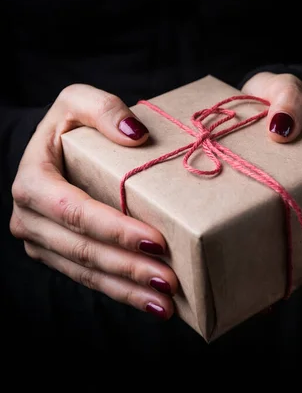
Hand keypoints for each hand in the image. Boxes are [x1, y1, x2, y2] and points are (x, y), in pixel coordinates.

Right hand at [10, 84, 177, 319]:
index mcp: (33, 182)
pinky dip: (119, 292)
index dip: (115, 229)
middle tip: (169, 279)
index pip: (76, 212)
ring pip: (87, 272)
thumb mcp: (78, 101)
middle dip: (127, 267)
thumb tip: (135, 135)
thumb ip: (104, 109)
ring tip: (166, 303)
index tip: (154, 241)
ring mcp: (41, 242)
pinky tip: (149, 302)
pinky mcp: (55, 255)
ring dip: (126, 288)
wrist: (49, 149)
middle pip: (83, 250)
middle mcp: (30, 219)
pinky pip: (88, 278)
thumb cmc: (67, 124)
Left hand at [242, 71, 301, 298]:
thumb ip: (288, 97)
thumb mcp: (280, 88)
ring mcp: (295, 217)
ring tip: (284, 297)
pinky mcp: (265, 227)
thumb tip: (283, 130)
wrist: (234, 111)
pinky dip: (270, 284)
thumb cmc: (268, 99)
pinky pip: (277, 264)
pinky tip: (253, 295)